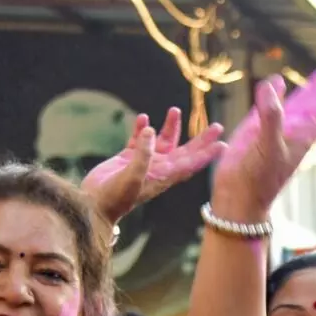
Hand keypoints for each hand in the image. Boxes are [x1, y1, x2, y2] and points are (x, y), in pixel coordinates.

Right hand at [82, 107, 226, 224]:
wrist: (92, 205)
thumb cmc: (114, 197)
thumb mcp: (131, 176)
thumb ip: (143, 153)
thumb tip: (151, 130)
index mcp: (164, 177)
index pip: (190, 163)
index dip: (207, 154)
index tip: (223, 145)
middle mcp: (158, 170)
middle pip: (185, 151)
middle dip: (201, 139)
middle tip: (217, 126)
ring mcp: (143, 164)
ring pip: (162, 142)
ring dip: (170, 127)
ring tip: (174, 110)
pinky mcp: (127, 159)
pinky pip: (138, 141)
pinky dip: (141, 129)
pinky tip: (143, 118)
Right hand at [212, 69, 315, 220]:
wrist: (238, 197)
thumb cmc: (258, 177)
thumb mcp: (268, 146)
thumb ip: (271, 116)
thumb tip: (273, 83)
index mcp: (302, 136)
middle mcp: (292, 131)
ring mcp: (275, 130)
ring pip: (296, 106)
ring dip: (308, 92)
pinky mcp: (255, 131)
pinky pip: (269, 108)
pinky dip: (275, 94)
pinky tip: (278, 83)